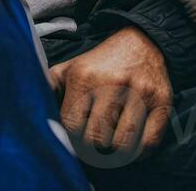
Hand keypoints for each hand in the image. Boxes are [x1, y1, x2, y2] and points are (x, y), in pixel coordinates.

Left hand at [49, 26, 173, 164]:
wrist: (141, 41)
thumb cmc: (100, 63)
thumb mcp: (70, 68)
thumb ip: (49, 87)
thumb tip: (34, 109)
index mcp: (85, 77)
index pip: (72, 125)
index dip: (71, 137)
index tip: (75, 137)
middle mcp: (113, 84)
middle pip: (96, 139)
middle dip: (91, 147)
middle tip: (92, 144)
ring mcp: (140, 94)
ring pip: (122, 144)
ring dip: (114, 153)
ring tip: (110, 146)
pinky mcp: (162, 103)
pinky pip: (149, 142)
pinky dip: (138, 153)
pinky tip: (131, 148)